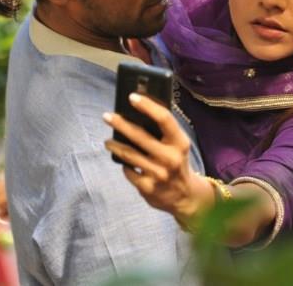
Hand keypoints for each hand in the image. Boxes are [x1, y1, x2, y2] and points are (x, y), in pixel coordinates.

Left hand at [103, 93, 213, 226]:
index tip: (131, 97)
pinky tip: (123, 161)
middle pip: (140, 136)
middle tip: (107, 116)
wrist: (185, 196)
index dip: (147, 106)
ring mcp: (158, 174)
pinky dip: (124, 164)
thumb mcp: (178, 146)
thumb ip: (163, 131)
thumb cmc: (177, 162)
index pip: (164, 118)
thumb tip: (138, 110)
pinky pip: (128, 170)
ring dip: (115, 145)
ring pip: (129, 154)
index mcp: (180, 143)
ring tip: (108, 141)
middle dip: (120, 124)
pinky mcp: (147, 188)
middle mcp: (170, 158)